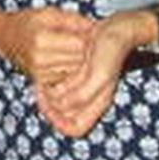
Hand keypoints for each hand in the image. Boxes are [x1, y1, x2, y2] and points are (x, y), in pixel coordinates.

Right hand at [0, 7, 94, 84]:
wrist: (6, 39)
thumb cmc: (29, 22)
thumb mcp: (49, 13)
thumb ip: (73, 20)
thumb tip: (97, 28)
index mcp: (42, 38)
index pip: (80, 43)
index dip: (91, 38)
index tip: (96, 33)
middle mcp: (40, 59)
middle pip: (79, 59)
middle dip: (90, 52)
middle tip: (95, 43)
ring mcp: (40, 73)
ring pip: (75, 71)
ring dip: (83, 63)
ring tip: (84, 52)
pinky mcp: (41, 81)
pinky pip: (66, 78)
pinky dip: (72, 71)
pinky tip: (73, 61)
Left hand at [35, 11, 144, 137]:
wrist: (118, 29)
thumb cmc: (112, 50)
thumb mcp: (100, 75)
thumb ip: (82, 95)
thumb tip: (61, 105)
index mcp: (99, 104)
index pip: (74, 129)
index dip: (57, 121)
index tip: (46, 101)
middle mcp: (91, 100)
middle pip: (64, 117)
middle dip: (49, 106)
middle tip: (40, 88)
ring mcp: (85, 88)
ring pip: (60, 103)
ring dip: (49, 94)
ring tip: (43, 80)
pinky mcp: (80, 76)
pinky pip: (62, 87)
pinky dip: (52, 83)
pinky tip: (48, 72)